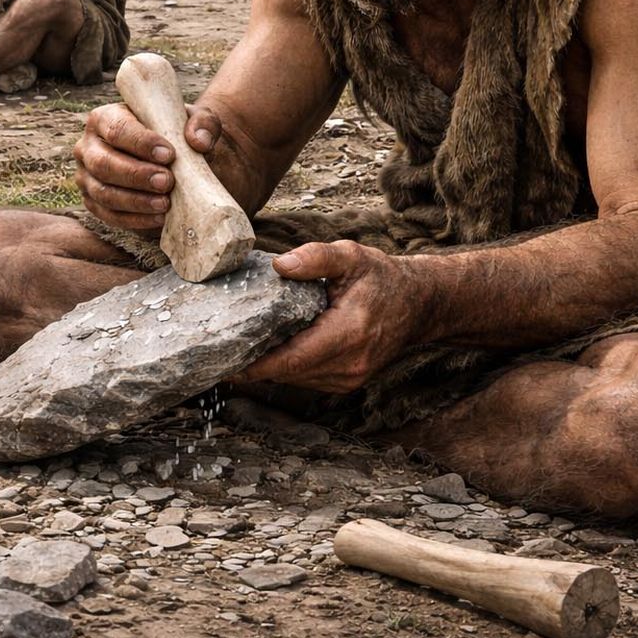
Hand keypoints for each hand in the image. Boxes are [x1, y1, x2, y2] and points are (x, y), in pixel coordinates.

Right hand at [72, 102, 220, 230]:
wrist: (171, 160)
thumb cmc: (175, 134)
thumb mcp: (193, 120)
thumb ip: (202, 123)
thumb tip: (199, 142)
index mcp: (104, 118)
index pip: (116, 129)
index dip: (141, 143)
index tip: (169, 155)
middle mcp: (87, 147)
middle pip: (103, 163)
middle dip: (136, 175)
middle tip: (167, 182)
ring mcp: (86, 177)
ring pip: (103, 192)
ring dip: (135, 200)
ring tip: (165, 203)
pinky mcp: (94, 202)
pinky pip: (109, 215)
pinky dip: (135, 219)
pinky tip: (159, 218)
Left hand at [231, 241, 427, 393]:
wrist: (418, 303)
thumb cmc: (381, 278)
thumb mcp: (350, 256)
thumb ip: (315, 258)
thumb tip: (280, 265)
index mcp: (349, 333)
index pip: (292, 359)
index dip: (256, 365)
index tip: (224, 362)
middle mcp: (350, 363)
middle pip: (288, 373)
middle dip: (254, 364)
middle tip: (219, 350)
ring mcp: (350, 378)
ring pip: (296, 379)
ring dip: (269, 367)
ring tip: (238, 348)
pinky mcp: (347, 382)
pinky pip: (307, 379)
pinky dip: (287, 368)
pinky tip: (270, 350)